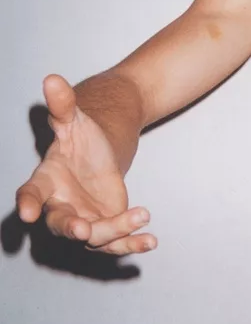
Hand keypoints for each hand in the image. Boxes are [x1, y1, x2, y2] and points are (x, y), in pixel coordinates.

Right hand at [15, 74, 156, 254]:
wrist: (103, 151)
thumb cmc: (82, 138)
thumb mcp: (75, 121)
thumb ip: (63, 106)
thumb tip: (52, 79)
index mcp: (47, 180)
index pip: (31, 193)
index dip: (28, 203)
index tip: (26, 213)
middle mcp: (61, 205)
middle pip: (60, 223)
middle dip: (71, 228)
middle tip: (83, 230)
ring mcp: (83, 220)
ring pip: (94, 236)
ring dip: (115, 232)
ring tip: (141, 215)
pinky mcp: (106, 228)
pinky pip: (116, 243)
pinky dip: (133, 244)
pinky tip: (151, 241)